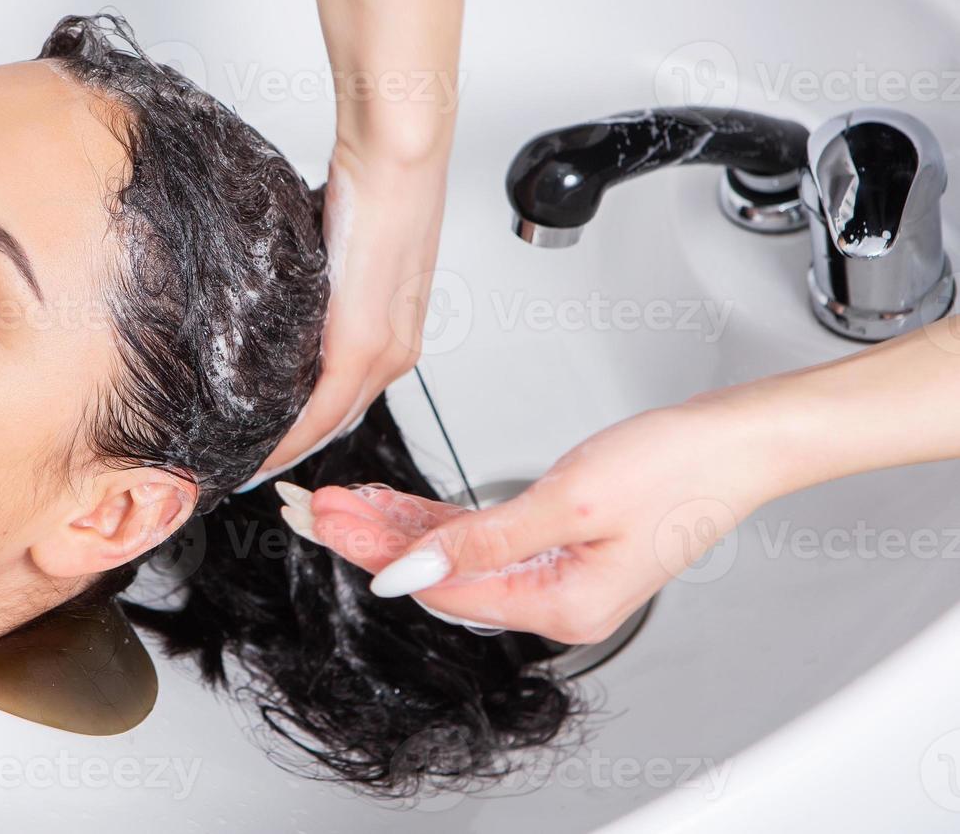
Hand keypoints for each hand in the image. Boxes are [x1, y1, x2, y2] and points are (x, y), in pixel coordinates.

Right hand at [248, 138, 447, 485]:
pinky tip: (260, 449)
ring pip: (331, 421)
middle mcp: (396, 350)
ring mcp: (384, 350)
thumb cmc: (374, 185)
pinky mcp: (364, 340)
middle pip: (338, 419)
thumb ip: (317, 286)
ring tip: (243, 462)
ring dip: (287, 447)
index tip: (266, 445)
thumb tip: (280, 294)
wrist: (396, 155)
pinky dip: (290, 435)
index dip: (304, 429)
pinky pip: (323, 407)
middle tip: (243, 465)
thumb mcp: (341, 252)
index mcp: (394, 332)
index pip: (346, 400)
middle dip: (290, 448)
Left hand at [280, 390, 791, 643]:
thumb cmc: (677, 468)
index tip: (327, 522)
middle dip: (372, 539)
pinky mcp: (557, 543)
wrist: (735, 441)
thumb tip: (408, 573)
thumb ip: (482, 542)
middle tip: (313, 509)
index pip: (442, 586)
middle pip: (438, 573)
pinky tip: (393, 507)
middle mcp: (556, 601)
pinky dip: (436, 521)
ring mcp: (556, 572)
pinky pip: (481, 538)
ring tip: (339, 503)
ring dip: (396, 526)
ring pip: (453, 554)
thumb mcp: (568, 502)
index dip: (376, 553)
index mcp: (563, 607)